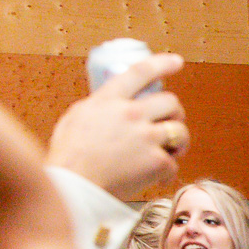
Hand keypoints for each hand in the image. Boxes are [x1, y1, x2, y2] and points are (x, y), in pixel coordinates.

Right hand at [47, 54, 188, 199]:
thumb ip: (97, 107)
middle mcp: (131, 114)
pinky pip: (174, 163)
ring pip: (180, 131)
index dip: (162, 63)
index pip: (140, 72)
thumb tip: (106, 105)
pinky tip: (157, 177)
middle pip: (170, 102)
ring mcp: (146, 137)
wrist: (74, 187)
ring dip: (178, 141)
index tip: (176, 61)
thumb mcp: (75, 118)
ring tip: (170, 150)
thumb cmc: (68, 157)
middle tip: (170, 122)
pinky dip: (167, 172)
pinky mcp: (157, 161)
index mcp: (109, 100)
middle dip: (174, 112)